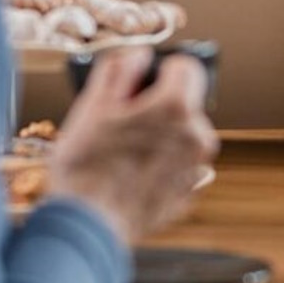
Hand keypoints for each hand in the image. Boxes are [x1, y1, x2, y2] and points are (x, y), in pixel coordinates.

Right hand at [48, 48, 219, 243]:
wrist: (87, 226)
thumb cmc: (86, 167)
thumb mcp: (92, 105)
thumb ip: (120, 69)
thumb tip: (139, 56)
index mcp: (176, 108)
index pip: (187, 66)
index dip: (162, 70)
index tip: (142, 84)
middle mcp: (197, 136)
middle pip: (184, 104)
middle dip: (158, 107)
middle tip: (123, 123)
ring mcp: (197, 168)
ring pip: (181, 135)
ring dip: (160, 136)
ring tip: (123, 152)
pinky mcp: (190, 193)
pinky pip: (179, 164)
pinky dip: (161, 163)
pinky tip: (131, 174)